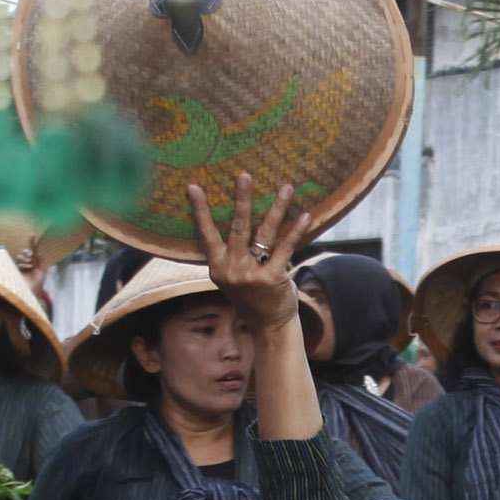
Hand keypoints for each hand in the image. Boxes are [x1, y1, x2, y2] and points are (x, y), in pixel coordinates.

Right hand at [189, 175, 316, 335]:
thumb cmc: (251, 295)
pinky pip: (286, 248)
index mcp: (217, 266)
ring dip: (277, 208)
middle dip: (242, 199)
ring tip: (286, 187)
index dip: (200, 210)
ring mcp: (252, 274)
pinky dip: (296, 230)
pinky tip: (306, 215)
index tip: (193, 186)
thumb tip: (239, 216)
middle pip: (237, 228)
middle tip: (245, 175)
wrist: (268, 324)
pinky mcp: (273, 278)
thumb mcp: (232, 276)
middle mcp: (232, 269)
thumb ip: (231, 253)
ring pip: (264, 233)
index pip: (206, 234)